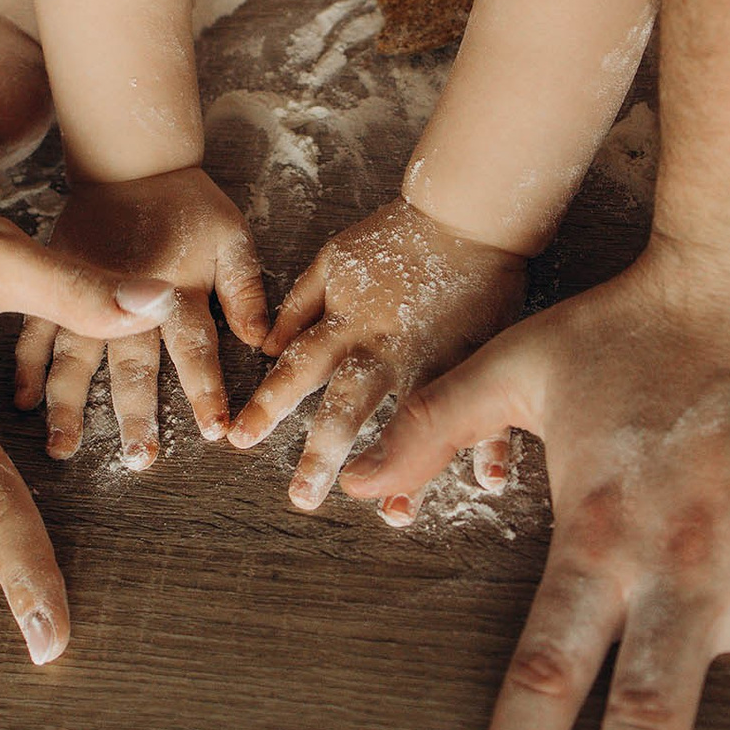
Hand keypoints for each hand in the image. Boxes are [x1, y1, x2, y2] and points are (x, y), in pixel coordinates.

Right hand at [14, 166, 268, 466]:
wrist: (132, 164)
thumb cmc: (190, 205)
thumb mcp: (232, 238)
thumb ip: (246, 290)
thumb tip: (260, 341)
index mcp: (175, 290)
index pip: (195, 349)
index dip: (206, 390)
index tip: (215, 431)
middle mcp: (127, 299)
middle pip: (131, 366)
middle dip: (134, 417)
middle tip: (135, 460)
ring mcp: (84, 292)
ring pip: (75, 357)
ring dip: (70, 405)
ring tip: (64, 448)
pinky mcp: (55, 282)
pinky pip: (35, 327)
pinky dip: (27, 364)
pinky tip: (22, 401)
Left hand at [227, 197, 525, 513]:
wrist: (464, 216)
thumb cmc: (394, 236)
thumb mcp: (333, 260)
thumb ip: (298, 306)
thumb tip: (265, 346)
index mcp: (346, 325)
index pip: (297, 369)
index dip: (268, 404)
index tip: (240, 440)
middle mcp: (384, 348)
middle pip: (348, 407)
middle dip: (324, 454)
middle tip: (304, 499)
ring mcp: (433, 357)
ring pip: (415, 418)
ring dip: (406, 467)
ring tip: (395, 513)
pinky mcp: (476, 359)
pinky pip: (483, 403)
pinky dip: (489, 441)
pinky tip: (487, 481)